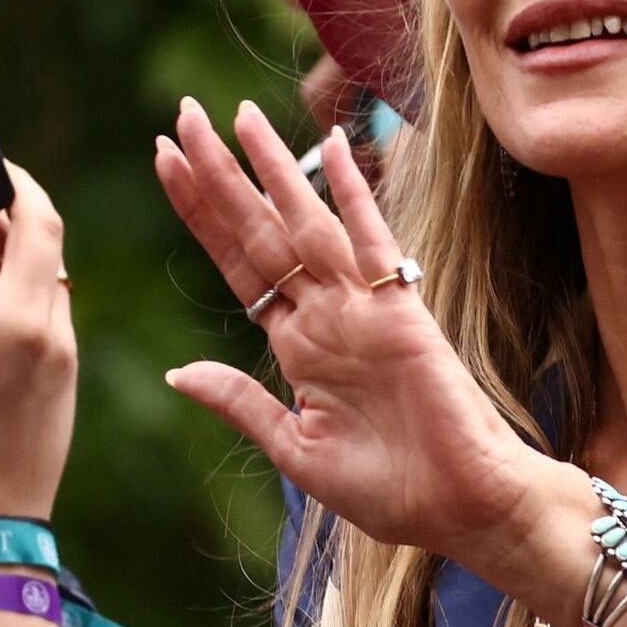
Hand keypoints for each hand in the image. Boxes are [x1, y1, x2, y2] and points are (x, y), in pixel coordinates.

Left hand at [152, 95, 546, 573]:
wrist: (462, 510)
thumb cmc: (391, 491)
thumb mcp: (296, 450)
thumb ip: (242, 402)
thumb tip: (177, 370)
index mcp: (296, 346)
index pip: (237, 263)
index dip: (200, 213)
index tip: (164, 162)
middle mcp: (324, 315)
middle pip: (259, 230)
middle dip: (218, 175)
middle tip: (182, 116)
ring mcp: (361, 309)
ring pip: (304, 224)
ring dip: (269, 171)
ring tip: (234, 117)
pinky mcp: (401, 313)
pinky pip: (371, 242)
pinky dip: (352, 195)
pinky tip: (327, 148)